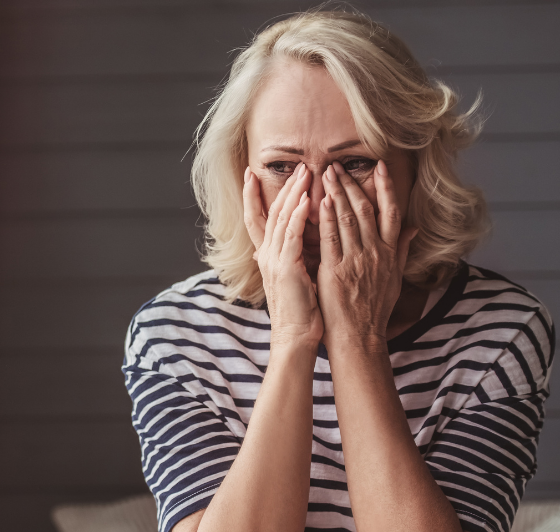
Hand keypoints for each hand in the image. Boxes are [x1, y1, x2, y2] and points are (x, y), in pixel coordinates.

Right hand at [243, 162, 323, 349]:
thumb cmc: (300, 311)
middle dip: (283, 187)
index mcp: (267, 257)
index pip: (257, 219)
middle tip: (296, 165)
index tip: (252, 175)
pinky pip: (291, 235)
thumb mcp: (296, 278)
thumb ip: (296, 257)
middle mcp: (266, 256)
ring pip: (281, 219)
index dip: (253, 197)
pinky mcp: (286, 268)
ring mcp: (274, 260)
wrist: (295, 336)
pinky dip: (298, 215)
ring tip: (305, 173)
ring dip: (293, 193)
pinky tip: (307, 199)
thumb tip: (303, 242)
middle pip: (270, 212)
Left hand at [316, 159, 417, 353]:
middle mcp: (375, 253)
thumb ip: (402, 251)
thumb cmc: (374, 310)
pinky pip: (330, 239)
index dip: (385, 187)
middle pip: (365, 210)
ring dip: (336, 194)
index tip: (379, 167)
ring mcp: (356, 261)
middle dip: (352, 184)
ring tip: (326, 174)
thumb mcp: (395, 279)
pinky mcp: (336, 272)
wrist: (359, 337)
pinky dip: (326, 219)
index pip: (391, 212)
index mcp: (390, 253)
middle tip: (338, 166)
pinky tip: (320, 202)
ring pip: (347, 219)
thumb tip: (413, 229)